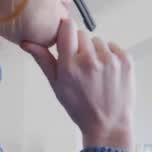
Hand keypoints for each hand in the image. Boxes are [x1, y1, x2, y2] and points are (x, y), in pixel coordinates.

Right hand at [22, 18, 133, 151]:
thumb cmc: (80, 107)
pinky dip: (110, 56)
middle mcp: (90, 60)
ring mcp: (110, 60)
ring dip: (96, 52)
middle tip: (81, 66)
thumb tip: (26, 42)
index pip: (67, 27)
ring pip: (98, 41)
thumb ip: (43, 60)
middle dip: (80, 46)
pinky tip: (107, 73)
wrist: (108, 125)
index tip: (66, 39)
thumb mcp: (56, 85)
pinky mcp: (126, 61)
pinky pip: (114, 47)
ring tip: (96, 72)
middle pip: (82, 34)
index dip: (66, 31)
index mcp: (70, 65)